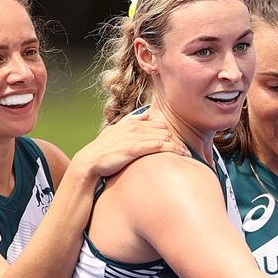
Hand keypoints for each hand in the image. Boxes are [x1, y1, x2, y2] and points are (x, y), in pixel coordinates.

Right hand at [71, 107, 188, 176]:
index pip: (157, 123)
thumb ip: (130, 122)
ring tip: (187, 154)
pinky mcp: (136, 148)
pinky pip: (160, 145)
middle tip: (186, 150)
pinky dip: (173, 149)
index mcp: (131, 122)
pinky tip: (182, 155)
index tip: (176, 142)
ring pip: (165, 136)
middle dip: (176, 139)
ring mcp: (135, 136)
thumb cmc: (102, 152)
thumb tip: (144, 115)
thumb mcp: (114, 132)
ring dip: (178, 145)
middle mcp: (135, 126)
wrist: (89, 163)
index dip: (169, 133)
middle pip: (164, 129)